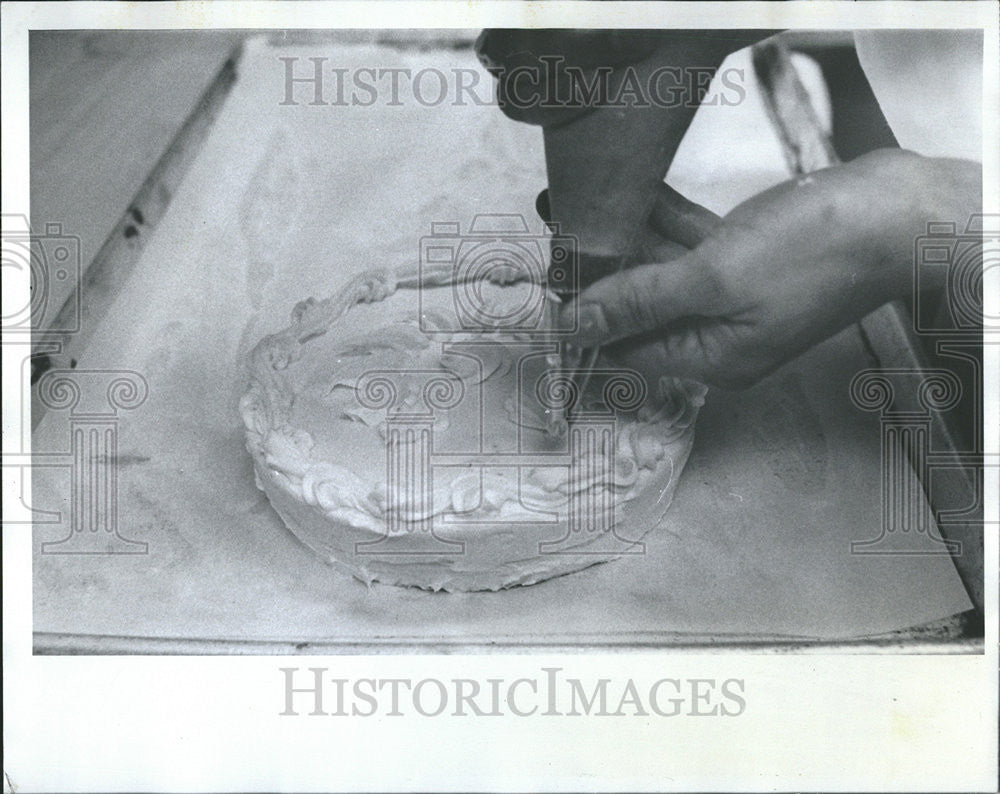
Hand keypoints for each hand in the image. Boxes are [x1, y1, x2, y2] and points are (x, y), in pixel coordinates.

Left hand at [561, 149, 980, 388]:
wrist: (896, 212)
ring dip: (622, 241)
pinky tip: (629, 195)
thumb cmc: (811, 253)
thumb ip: (640, 302)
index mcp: (711, 358)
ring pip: (662, 272)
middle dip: (597, 278)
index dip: (585, 326)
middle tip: (554, 239)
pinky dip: (661, 222)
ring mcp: (733, 295)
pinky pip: (689, 244)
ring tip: (575, 207)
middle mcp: (718, 335)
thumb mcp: (712, 281)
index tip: (544, 290)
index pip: (626, 353)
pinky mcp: (746, 257)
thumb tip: (574, 326)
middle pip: (640, 312)